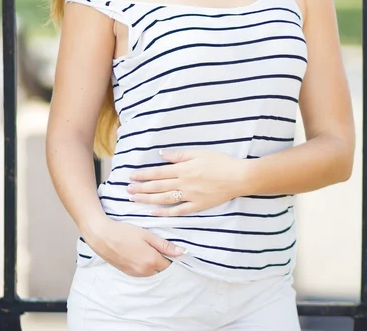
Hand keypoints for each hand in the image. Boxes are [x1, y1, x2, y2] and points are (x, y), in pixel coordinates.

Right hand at [83, 216, 186, 276]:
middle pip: (161, 270)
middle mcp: (145, 272)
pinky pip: (142, 272)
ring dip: (153, 263)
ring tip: (147, 247)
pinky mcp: (128, 273)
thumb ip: (165, 245)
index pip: (170, 264)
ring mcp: (135, 274)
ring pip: (152, 272)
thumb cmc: (125, 232)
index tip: (170, 247)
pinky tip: (139, 252)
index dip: (172, 256)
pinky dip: (145, 265)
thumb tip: (183, 252)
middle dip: (163, 260)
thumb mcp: (147, 235)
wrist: (102, 237)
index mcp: (152, 261)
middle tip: (157, 245)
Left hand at [126, 149, 242, 215]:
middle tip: (128, 190)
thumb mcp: (199, 153)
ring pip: (164, 199)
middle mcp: (184, 183)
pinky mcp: (198, 205)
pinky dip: (165, 212)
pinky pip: (178, 211)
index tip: (132, 176)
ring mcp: (190, 196)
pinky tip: (154, 212)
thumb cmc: (220, 162)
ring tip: (135, 200)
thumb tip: (161, 155)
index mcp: (183, 169)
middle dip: (141, 188)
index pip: (158, 173)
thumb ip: (179, 155)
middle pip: (158, 187)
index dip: (143, 175)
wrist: (238, 177)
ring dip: (148, 200)